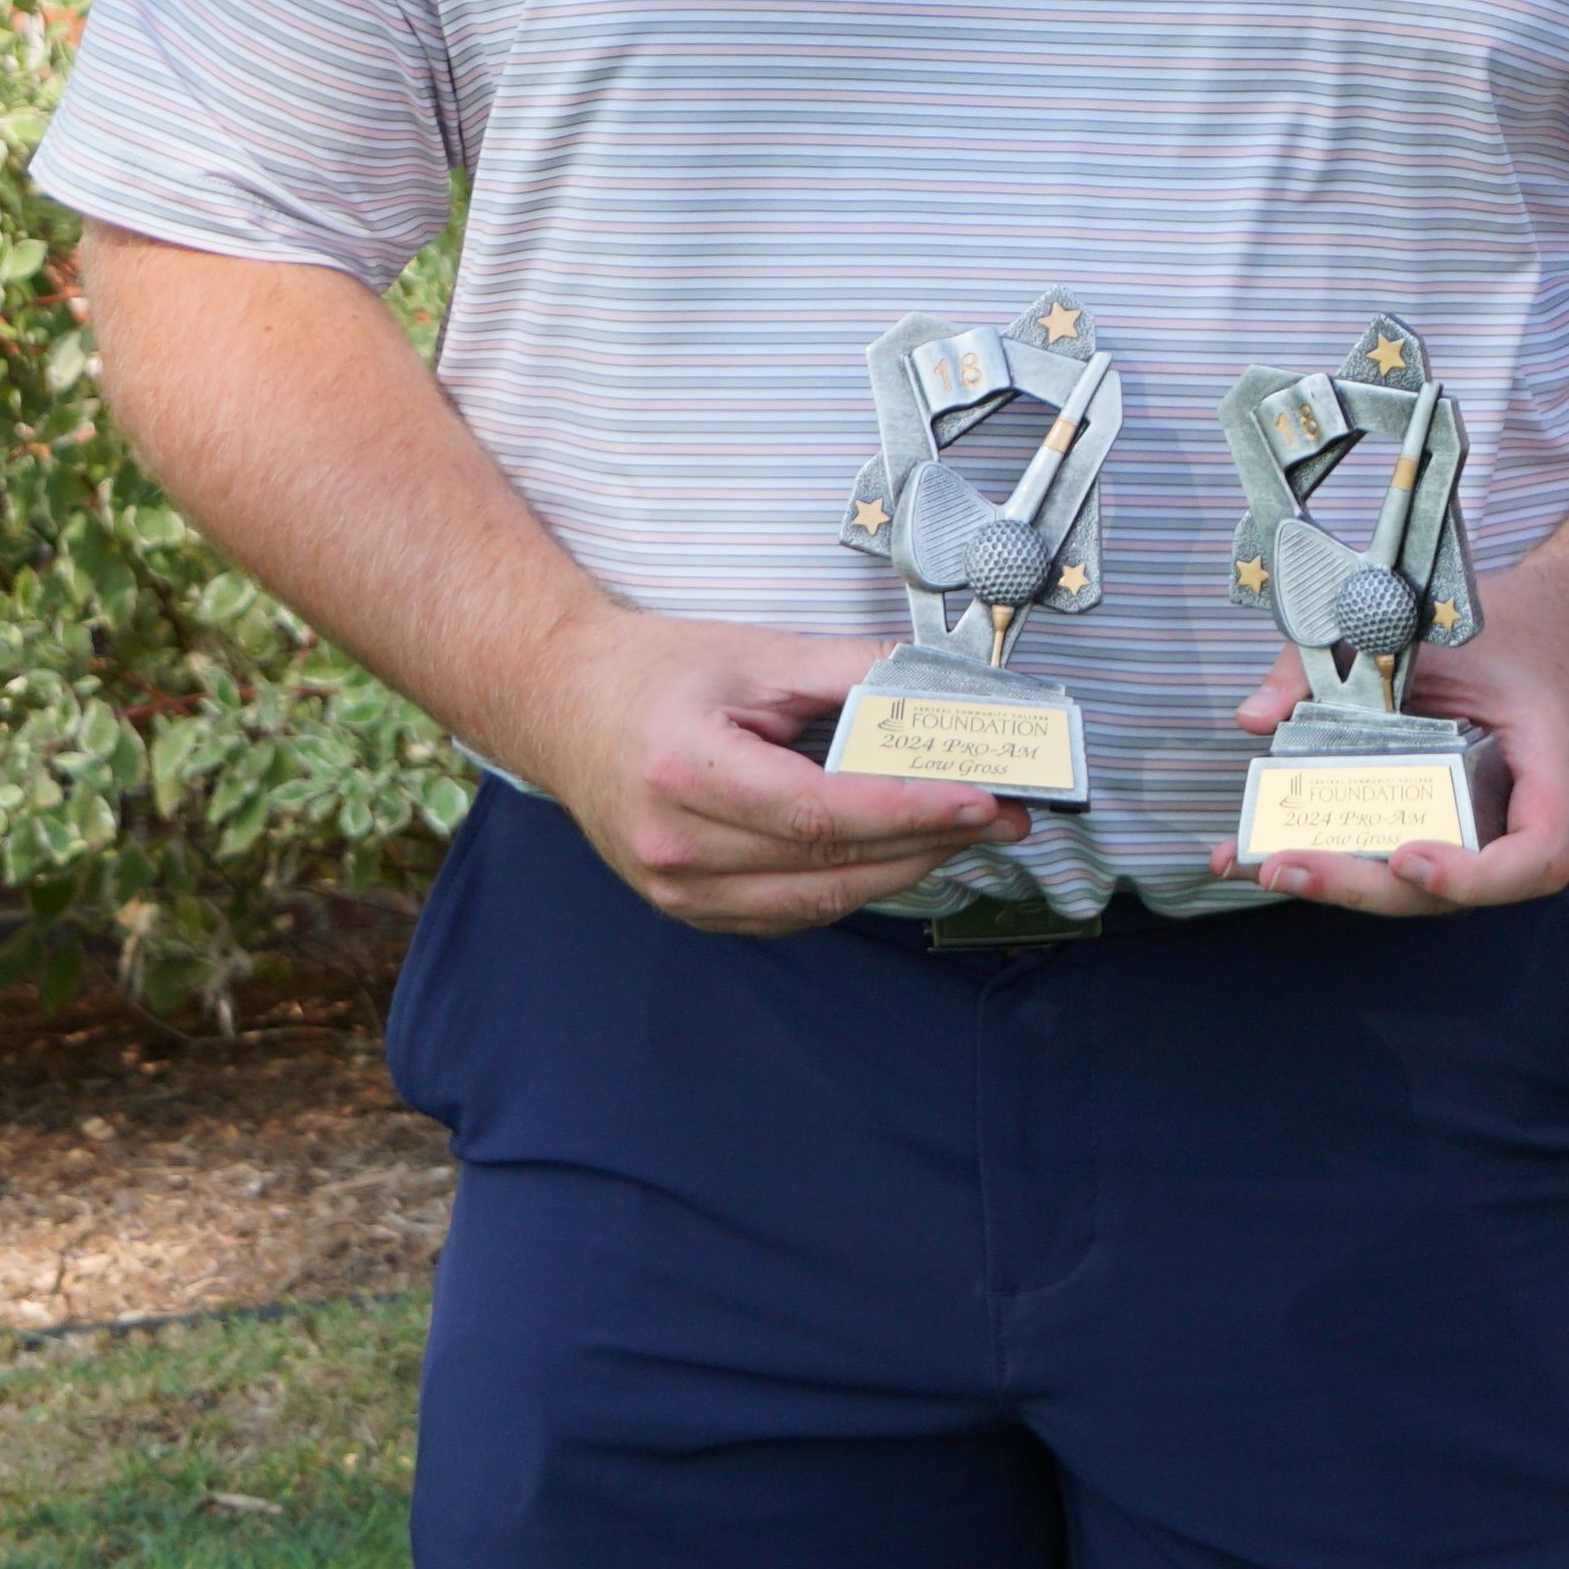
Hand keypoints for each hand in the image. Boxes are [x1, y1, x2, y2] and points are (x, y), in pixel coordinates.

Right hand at [505, 611, 1022, 934]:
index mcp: (684, 772)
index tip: (983, 799)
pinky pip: (793, 913)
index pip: (821, 811)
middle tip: (1004, 815)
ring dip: (904, 870)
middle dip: (931, 841)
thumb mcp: (756, 655)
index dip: (911, 811)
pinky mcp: (689, 909)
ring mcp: (677, 891)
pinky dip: (854, 887)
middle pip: (829, 864)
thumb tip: (943, 690)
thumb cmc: (655, 674)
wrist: (564, 706)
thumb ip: (851, 673)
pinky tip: (898, 854)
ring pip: (819, 901)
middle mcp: (675, 846)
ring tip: (965, 834)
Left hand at [1212, 566, 1568, 914]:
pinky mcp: (1435, 826)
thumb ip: (1342, 660)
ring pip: (1407, 885)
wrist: (1551, 632)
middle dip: (1359, 886)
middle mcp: (1516, 822)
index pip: (1536, 857)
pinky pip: (1387, 854)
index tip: (1406, 855)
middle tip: (1286, 864)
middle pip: (1447, 890)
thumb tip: (1256, 717)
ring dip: (1331, 881)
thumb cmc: (1510, 632)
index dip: (1474, 876)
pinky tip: (1255, 855)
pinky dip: (1326, 855)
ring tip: (1254, 862)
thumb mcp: (1444, 627)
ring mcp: (1474, 832)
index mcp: (1550, 775)